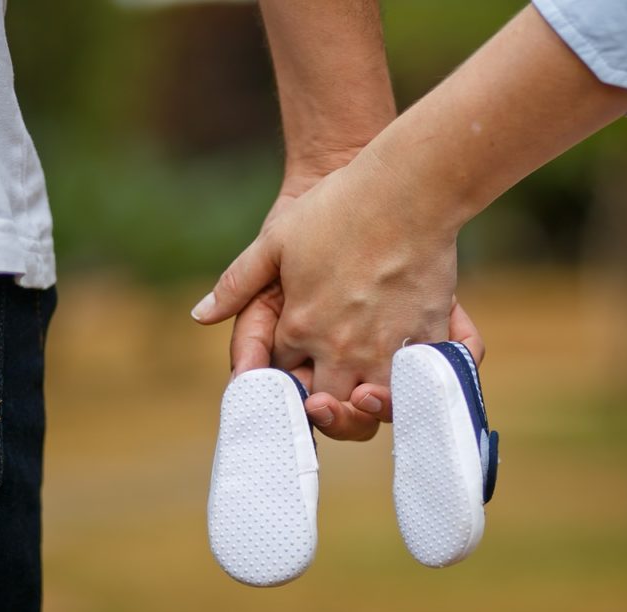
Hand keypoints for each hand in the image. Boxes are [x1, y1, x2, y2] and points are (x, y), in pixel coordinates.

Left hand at [193, 150, 482, 438]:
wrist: (408, 189)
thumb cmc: (340, 207)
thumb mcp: (275, 240)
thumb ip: (236, 283)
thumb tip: (200, 315)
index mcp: (301, 326)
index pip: (283, 370)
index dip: (285, 368)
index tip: (292, 361)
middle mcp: (341, 347)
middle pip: (326, 403)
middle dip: (322, 405)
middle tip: (326, 396)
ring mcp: (385, 347)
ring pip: (370, 408)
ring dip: (363, 407)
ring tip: (364, 396)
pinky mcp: (425, 339)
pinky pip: (415, 386)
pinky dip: (409, 389)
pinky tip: (406, 381)